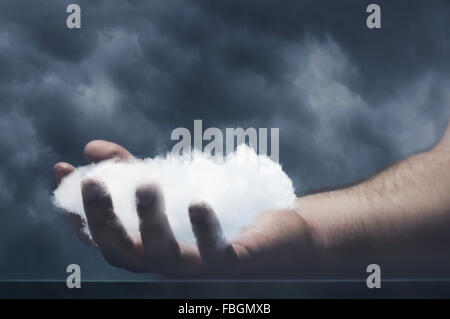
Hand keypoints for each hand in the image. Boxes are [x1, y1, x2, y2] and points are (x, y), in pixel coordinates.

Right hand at [54, 141, 311, 276]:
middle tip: (91, 181)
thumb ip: (130, 172)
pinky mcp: (233, 263)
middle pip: (123, 252)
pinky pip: (217, 252)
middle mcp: (165, 264)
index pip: (100, 236)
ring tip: (146, 185)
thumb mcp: (169, 187)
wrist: (274, 234)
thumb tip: (92, 147)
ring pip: (165, 256)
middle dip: (103, 219)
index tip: (62, 170)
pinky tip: (196, 203)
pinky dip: (205, 229)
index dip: (77, 207)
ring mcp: (198, 268)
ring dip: (151, 222)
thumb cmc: (214, 214)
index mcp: (146, 247)